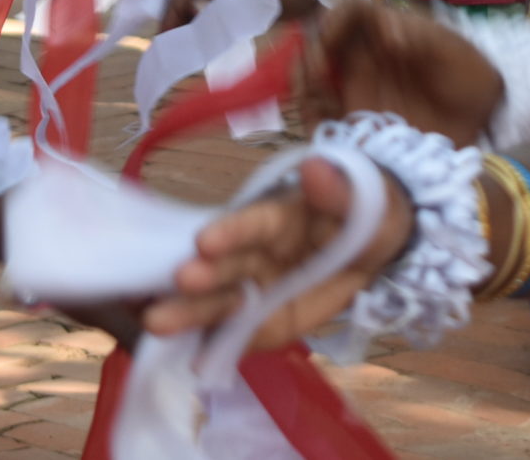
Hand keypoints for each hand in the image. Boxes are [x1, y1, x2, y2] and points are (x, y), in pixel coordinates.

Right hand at [146, 155, 414, 346]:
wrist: (374, 250)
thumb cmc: (364, 215)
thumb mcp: (364, 200)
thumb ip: (339, 189)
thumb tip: (316, 166)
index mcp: (276, 219)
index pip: (249, 224)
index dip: (230, 232)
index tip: (204, 241)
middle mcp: (254, 254)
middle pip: (224, 267)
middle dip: (200, 276)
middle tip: (176, 282)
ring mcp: (253, 292)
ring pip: (218, 302)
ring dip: (190, 312)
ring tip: (155, 323)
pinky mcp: (258, 324)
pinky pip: (234, 338)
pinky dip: (212, 349)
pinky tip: (194, 362)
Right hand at [300, 0, 503, 144]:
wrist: (482, 123)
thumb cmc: (469, 77)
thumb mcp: (456, 53)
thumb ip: (425, 39)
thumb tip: (388, 37)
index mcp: (383, 31)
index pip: (347, 12)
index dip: (332, 20)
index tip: (329, 41)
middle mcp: (363, 57)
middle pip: (318, 45)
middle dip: (308, 57)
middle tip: (316, 80)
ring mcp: (355, 91)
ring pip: (311, 82)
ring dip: (303, 88)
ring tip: (314, 105)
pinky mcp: (356, 125)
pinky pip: (321, 120)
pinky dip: (311, 121)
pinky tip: (321, 129)